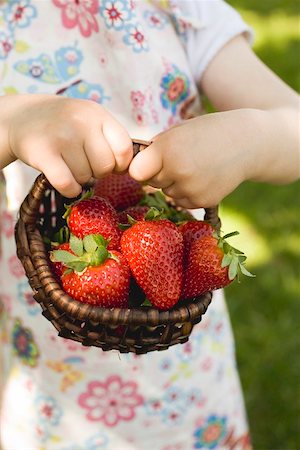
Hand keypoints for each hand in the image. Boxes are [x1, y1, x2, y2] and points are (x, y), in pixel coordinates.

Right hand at [1, 94, 132, 196]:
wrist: (22, 118)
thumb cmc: (66, 125)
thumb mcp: (91, 120)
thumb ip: (111, 139)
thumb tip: (133, 169)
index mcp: (98, 114)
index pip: (124, 148)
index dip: (120, 163)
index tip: (109, 163)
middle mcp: (81, 121)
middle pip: (105, 166)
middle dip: (98, 172)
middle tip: (84, 163)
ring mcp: (61, 136)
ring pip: (86, 177)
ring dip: (80, 178)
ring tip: (68, 164)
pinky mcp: (43, 153)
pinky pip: (68, 185)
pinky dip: (70, 190)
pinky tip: (66, 181)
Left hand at [129, 110, 257, 208]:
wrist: (246, 143)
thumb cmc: (207, 132)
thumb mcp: (178, 131)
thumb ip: (156, 148)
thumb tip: (134, 167)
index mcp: (168, 150)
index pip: (136, 172)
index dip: (141, 167)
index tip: (148, 163)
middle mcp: (178, 172)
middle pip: (152, 182)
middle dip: (160, 173)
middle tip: (181, 159)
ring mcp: (191, 189)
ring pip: (168, 193)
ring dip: (175, 183)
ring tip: (195, 167)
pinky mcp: (202, 202)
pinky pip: (182, 201)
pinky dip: (187, 192)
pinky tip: (203, 177)